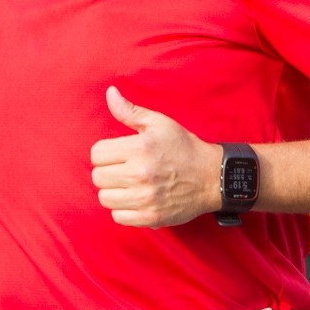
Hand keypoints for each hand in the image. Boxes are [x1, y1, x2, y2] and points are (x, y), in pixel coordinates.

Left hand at [89, 86, 223, 227]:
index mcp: (139, 148)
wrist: (213, 177)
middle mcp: (140, 174)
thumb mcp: (160, 123)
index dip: (105, 152)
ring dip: (114, 191)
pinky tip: (136, 198)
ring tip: (129, 184)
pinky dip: (124, 209)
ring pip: (105, 198)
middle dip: (108, 171)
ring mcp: (145, 198)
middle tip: (124, 168)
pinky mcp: (151, 217)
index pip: (96, 154)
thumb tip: (110, 93)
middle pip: (97, 177)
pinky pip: (118, 217)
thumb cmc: (184, 148)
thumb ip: (130, 111)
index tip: (118, 153)